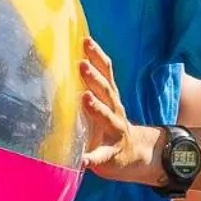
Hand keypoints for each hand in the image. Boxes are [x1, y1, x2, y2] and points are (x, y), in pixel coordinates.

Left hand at [79, 38, 163, 182]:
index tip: (86, 40)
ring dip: (97, 108)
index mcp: (110, 98)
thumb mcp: (103, 104)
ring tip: (85, 99)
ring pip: (107, 118)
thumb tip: (64, 64)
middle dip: (94, 78)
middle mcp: (115, 111)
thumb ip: (89, 87)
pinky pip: (100, 157)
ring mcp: (114, 132)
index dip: (97, 56)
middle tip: (82, 65)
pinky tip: (81, 160)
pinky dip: (91, 158)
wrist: (136, 154)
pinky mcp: (110, 155)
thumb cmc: (109, 126)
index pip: (106, 73)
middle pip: (106, 91)